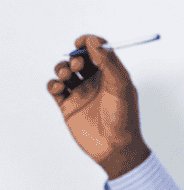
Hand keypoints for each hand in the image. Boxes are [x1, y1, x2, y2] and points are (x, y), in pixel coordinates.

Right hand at [47, 35, 150, 179]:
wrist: (116, 148)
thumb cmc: (125, 118)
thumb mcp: (121, 87)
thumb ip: (109, 63)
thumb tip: (94, 42)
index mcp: (112, 74)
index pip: (99, 50)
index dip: (90, 42)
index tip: (82, 42)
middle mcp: (96, 81)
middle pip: (80, 58)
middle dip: (74, 56)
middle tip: (76, 65)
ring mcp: (81, 93)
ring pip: (65, 72)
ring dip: (61, 67)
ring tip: (66, 75)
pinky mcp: (68, 106)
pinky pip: (55, 89)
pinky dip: (53, 83)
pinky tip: (58, 87)